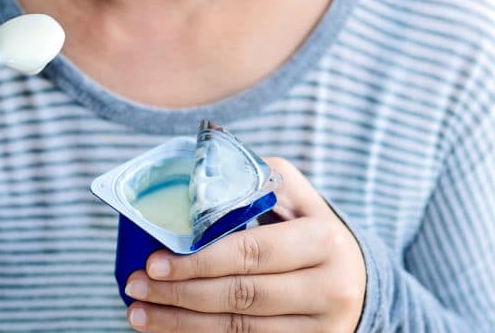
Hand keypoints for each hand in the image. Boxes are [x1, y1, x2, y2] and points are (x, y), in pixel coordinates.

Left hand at [124, 158, 365, 331]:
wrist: (358, 279)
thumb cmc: (310, 230)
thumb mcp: (297, 196)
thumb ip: (256, 181)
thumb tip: (198, 177)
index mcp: (325, 240)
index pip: (251, 252)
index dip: (199, 259)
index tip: (154, 260)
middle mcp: (330, 289)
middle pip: (241, 296)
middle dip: (180, 292)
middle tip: (136, 286)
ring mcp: (322, 328)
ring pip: (240, 330)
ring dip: (181, 324)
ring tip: (139, 313)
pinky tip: (170, 330)